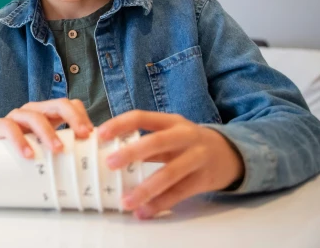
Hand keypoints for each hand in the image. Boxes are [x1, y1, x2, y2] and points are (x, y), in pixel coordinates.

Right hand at [0, 98, 92, 158]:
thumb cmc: (18, 150)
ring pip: (35, 116)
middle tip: (82, 136)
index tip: (92, 135)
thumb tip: (86, 166)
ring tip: (57, 150)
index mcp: (47, 114)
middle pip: (57, 104)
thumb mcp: (41, 147)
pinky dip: (20, 140)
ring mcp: (16, 116)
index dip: (82, 116)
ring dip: (48, 133)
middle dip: (73, 118)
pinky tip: (28, 154)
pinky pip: (10, 127)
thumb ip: (58, 149)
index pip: (70, 104)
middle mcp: (33, 111)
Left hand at [98, 110, 244, 218]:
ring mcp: (197, 157)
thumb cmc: (186, 142)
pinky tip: (144, 211)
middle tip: (109, 163)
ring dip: (146, 188)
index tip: (100, 134)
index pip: (142, 117)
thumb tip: (106, 151)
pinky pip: (180, 193)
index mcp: (171, 121)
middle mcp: (185, 136)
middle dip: (133, 152)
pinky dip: (160, 204)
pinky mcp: (204, 179)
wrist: (229, 153)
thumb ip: (144, 139)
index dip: (120, 124)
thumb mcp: (169, 132)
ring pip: (170, 172)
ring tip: (125, 201)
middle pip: (158, 142)